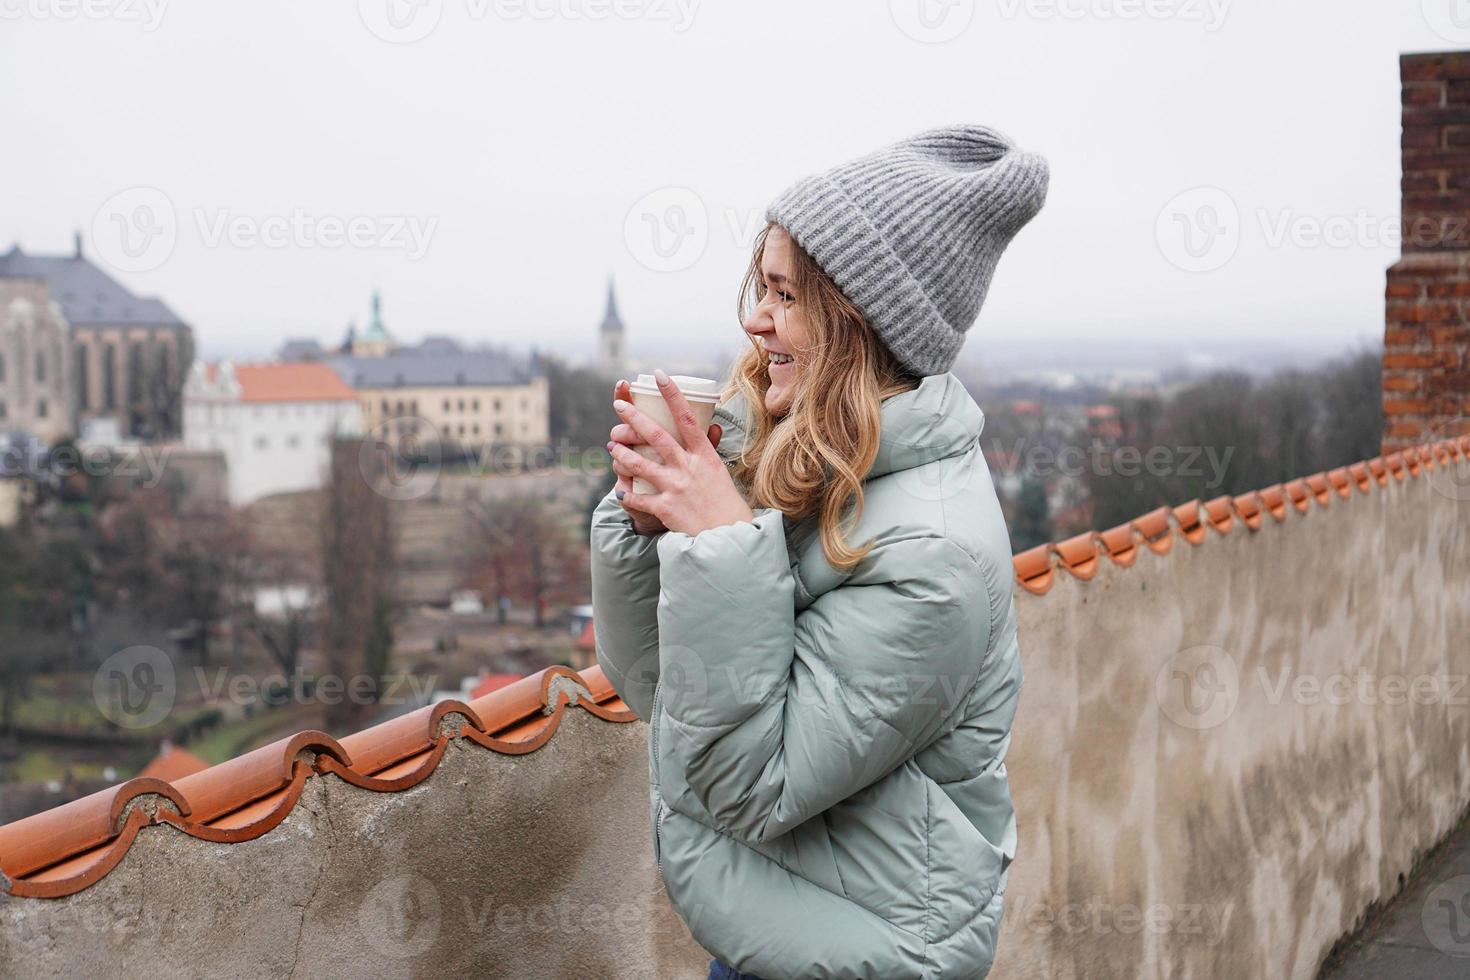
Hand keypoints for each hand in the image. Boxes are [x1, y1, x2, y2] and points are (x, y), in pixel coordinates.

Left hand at [606, 369, 754, 536]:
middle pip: (657, 436)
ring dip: (622, 453)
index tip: (659, 375)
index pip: (687, 417)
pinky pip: (638, 498)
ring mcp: (676, 487)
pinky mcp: (666, 508)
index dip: (672, 394)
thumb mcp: (720, 471)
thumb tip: (710, 427)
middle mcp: (689, 468)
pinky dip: (626, 494)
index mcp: (704, 456)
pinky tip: (619, 490)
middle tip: (618, 405)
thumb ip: (709, 449)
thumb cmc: (724, 502)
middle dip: (634, 418)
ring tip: (612, 445)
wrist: (727, 537)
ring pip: (640, 464)